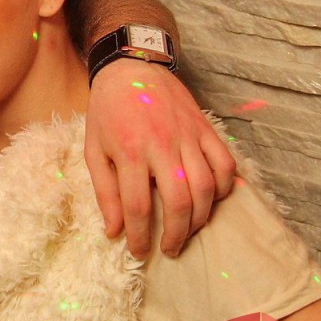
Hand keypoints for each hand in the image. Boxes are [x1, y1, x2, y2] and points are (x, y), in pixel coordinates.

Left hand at [85, 60, 235, 258]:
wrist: (131, 68)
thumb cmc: (107, 112)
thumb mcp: (93, 149)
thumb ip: (104, 191)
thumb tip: (113, 231)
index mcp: (129, 151)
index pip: (138, 206)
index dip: (140, 236)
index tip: (139, 252)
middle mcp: (162, 146)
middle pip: (179, 203)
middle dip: (176, 235)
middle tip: (169, 249)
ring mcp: (189, 137)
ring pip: (207, 188)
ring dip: (200, 218)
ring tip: (187, 231)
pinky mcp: (206, 129)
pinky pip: (226, 165)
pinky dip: (224, 188)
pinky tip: (212, 201)